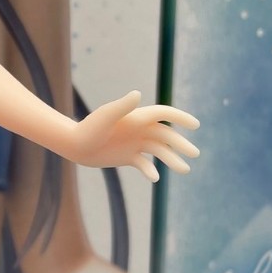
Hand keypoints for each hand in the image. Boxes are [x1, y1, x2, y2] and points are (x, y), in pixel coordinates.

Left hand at [68, 90, 199, 182]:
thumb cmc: (89, 128)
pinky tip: (155, 178)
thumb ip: (122, 106)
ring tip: (185, 170)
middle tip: (195, 154)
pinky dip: (151, 170)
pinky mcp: (128, 157)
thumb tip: (137, 94)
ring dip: (172, 159)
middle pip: (166, 135)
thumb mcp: (106, 116)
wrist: (75, 144)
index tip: (195, 125)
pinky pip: (145, 164)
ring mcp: (135, 144)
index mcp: (137, 118)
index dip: (180, 118)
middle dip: (181, 144)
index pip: (164, 115)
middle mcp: (139, 130)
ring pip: (159, 151)